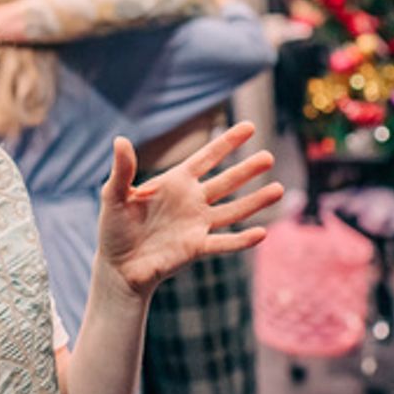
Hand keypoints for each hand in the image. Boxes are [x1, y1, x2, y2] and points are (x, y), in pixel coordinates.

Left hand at [95, 122, 280, 297]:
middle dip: (247, 170)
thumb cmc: (114, 229)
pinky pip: (223, 243)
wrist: (118, 267)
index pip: (206, 158)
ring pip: (233, 210)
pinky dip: (241, 240)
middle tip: (269, 156)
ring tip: (279, 189)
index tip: (249, 127)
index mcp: (175, 183)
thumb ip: (122, 169)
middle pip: (226, 182)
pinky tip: (261, 233)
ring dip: (255, 201)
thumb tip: (120, 140)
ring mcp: (197, 225)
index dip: (226, 142)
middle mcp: (191, 201)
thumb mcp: (114, 195)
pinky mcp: (196, 248)